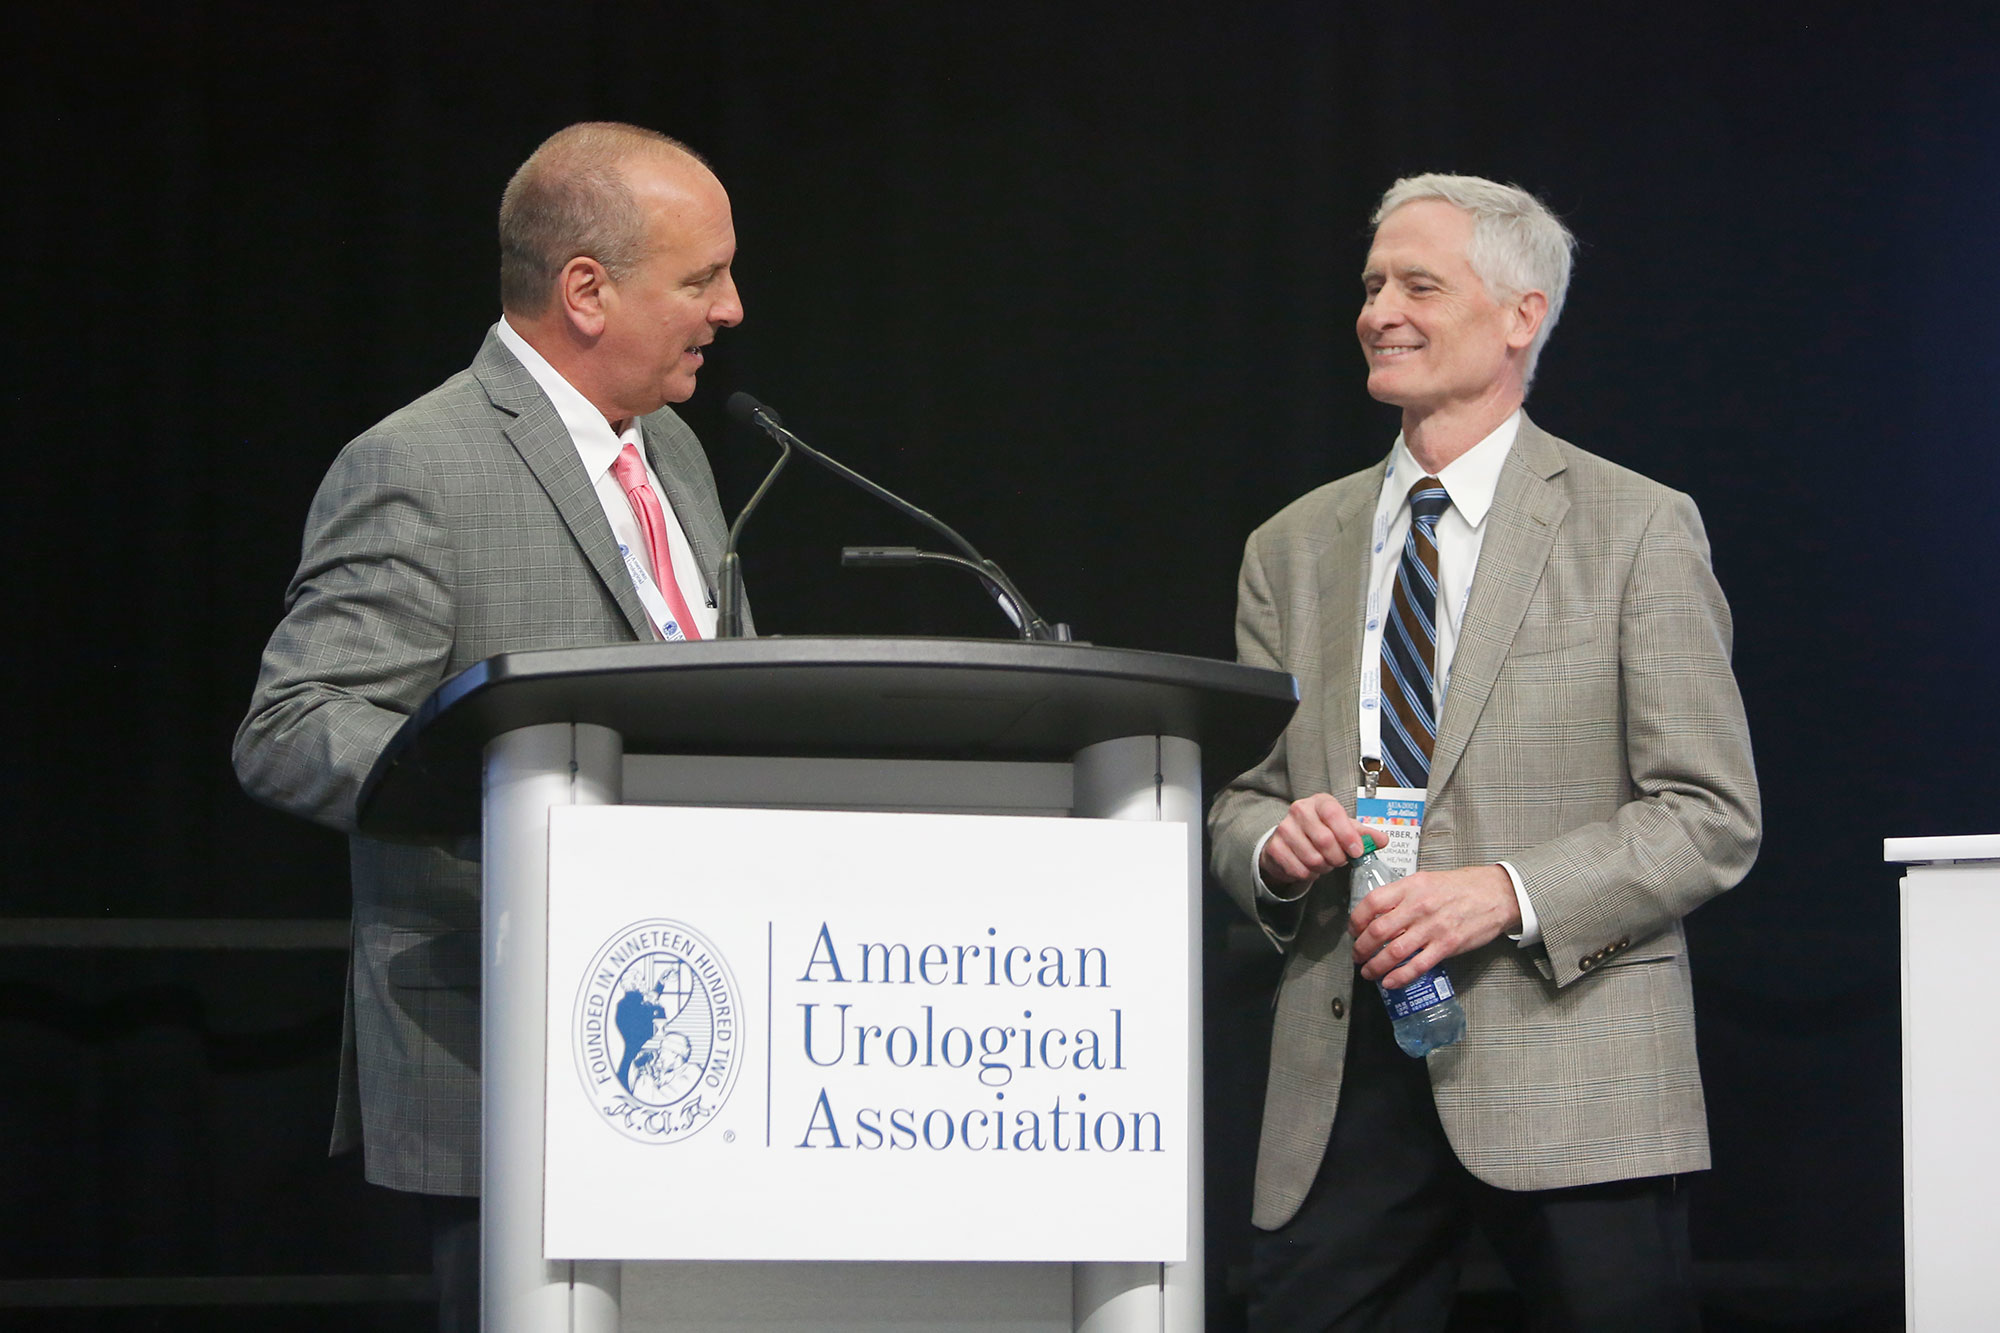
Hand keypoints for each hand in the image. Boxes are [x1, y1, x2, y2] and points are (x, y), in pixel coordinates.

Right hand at [1259, 793, 1390, 888]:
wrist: (1290, 842)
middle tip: (1339, 859)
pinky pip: (1299, 869)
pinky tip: (1310, 866)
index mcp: (1320, 802)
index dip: (1348, 835)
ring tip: (1324, 862)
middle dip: (1337, 857)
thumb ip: (1365, 834)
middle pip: (1325, 840)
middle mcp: (1299, 810)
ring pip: (1313, 858)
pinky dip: (1309, 874)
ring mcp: (1284, 828)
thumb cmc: (1321, 831)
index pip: (1334, 814)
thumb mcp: (1345, 828)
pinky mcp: (1275, 847)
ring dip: (1324, 867)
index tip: (1357, 851)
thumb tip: (1382, 840)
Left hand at [1351, 864, 1520, 988]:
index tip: (1354, 930)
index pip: (1372, 902)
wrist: (1497, 894)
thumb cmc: (1462, 886)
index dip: (1357, 920)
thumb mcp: (1427, 880)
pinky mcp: (1447, 945)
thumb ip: (1403, 895)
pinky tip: (1389, 982)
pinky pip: (1417, 966)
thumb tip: (1379, 912)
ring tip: (1369, 972)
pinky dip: (1399, 977)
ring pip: (1394, 952)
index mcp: (1411, 886)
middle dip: (1361, 948)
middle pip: (1378, 931)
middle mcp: (1419, 906)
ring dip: (1376, 966)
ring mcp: (1433, 927)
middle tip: (1357, 956)